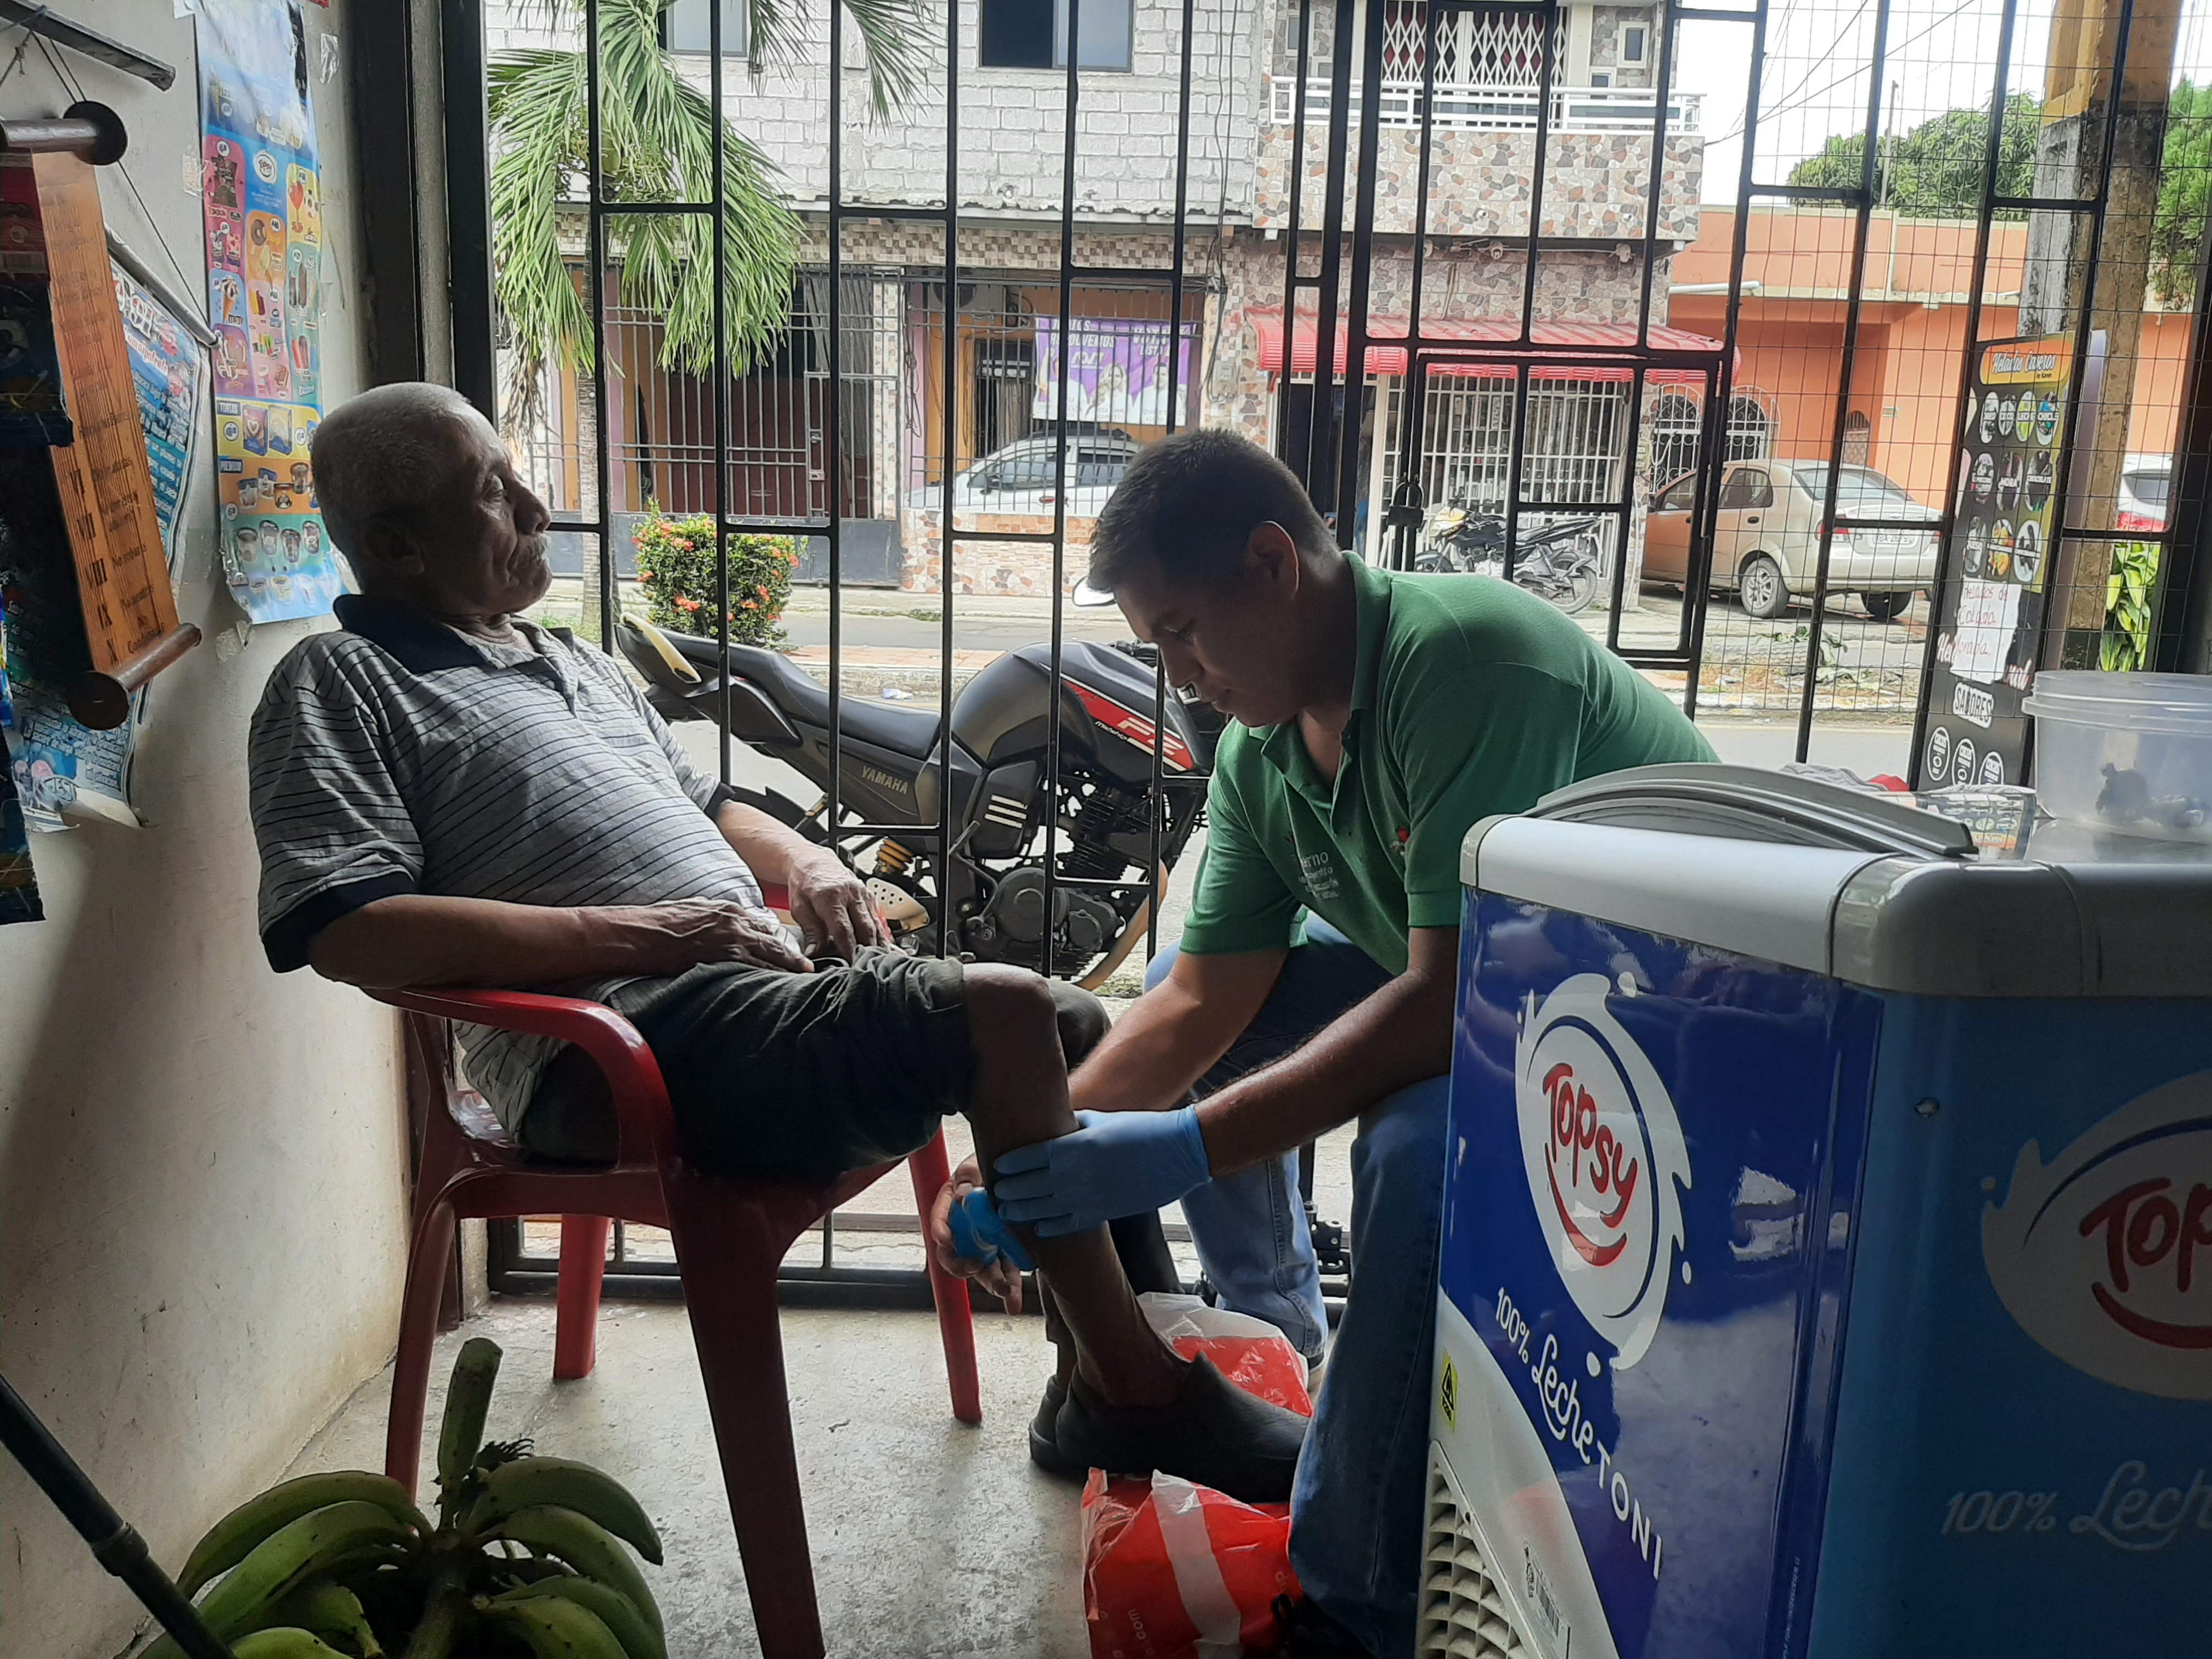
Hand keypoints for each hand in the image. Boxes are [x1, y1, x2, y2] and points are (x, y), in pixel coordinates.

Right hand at [628, 899, 810, 974]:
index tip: (785, 950)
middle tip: (809, 968)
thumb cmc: (659, 923)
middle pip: (773, 940)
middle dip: (792, 955)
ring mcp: (732, 940)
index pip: (760, 925)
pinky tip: (781, 987)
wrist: (640, 932)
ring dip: (788, 967)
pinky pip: (755, 968)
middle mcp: (735, 923)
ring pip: (770, 954)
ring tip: (806, 978)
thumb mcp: (692, 911)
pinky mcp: (724, 958)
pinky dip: (770, 977)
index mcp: (726, 910)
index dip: (773, 940)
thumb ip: (712, 919)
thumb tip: (719, 927)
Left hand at [784, 848, 882, 961]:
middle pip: (864, 928)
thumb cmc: (805, 884)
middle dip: (868, 950)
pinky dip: (881, 936)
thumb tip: (814, 954)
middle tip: (869, 968)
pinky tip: (886, 949)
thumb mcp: (800, 908)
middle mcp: (850, 894)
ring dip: (879, 945)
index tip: (851, 964)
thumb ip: (811, 931)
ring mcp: (863, 894)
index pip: (843, 929)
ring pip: (875, 925)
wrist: (813, 862)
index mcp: (830, 896)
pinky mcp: (869, 897)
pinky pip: (878, 919)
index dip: (849, 949)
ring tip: (882, 963)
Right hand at [927, 1156, 1023, 1310]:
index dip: (940, 1229)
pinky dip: (1010, 1287)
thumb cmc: (992, 1165)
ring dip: (991, 1282)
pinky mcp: (1005, 1252)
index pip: (939, 1219)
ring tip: (1005, 1292)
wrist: (1019, 1172)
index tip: (945, 1239)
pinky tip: (1014, 1303)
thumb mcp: (978, 1163)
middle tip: (976, 1268)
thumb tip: (960, 1193)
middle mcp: (965, 1229)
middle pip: (956, 1253)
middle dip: (964, 1266)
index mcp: (953, 1206)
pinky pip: (1006, 1271)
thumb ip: (968, 1174)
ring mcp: (985, 1243)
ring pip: (983, 1268)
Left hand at [993, 1108, 1210, 1237]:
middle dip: (1010, 1191)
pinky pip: (1068, 1224)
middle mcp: (1076, 1174)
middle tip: (997, 1193)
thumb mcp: (1102, 1120)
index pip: (1029, 1157)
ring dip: (1022, 1212)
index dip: (1010, 1164)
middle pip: (1030, 1186)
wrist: (1177, 1154)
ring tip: (1007, 1212)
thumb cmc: (1141, 1130)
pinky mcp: (1103, 1213)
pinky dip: (1050, 1227)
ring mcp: (1089, 1197)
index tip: (998, 1167)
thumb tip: (1053, 1127)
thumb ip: (1073, 1126)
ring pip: (1043, 1209)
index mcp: (1074, 1146)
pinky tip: (1038, 1227)